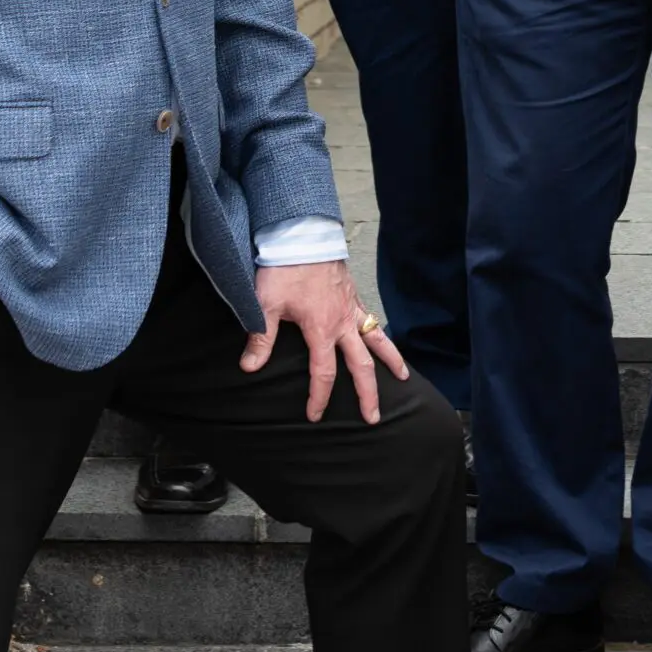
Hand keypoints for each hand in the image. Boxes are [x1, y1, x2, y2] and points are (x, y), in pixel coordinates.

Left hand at [245, 259, 405, 423]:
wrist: (303, 235)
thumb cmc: (285, 268)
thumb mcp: (266, 304)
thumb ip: (260, 338)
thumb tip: (249, 366)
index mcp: (322, 329)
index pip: (324, 373)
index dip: (319, 397)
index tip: (315, 416)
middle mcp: (343, 322)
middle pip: (362, 365)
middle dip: (368, 393)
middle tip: (373, 416)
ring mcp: (351, 308)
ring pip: (377, 340)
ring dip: (390, 361)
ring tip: (402, 378)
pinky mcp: (352, 296)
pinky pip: (372, 320)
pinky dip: (380, 334)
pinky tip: (381, 340)